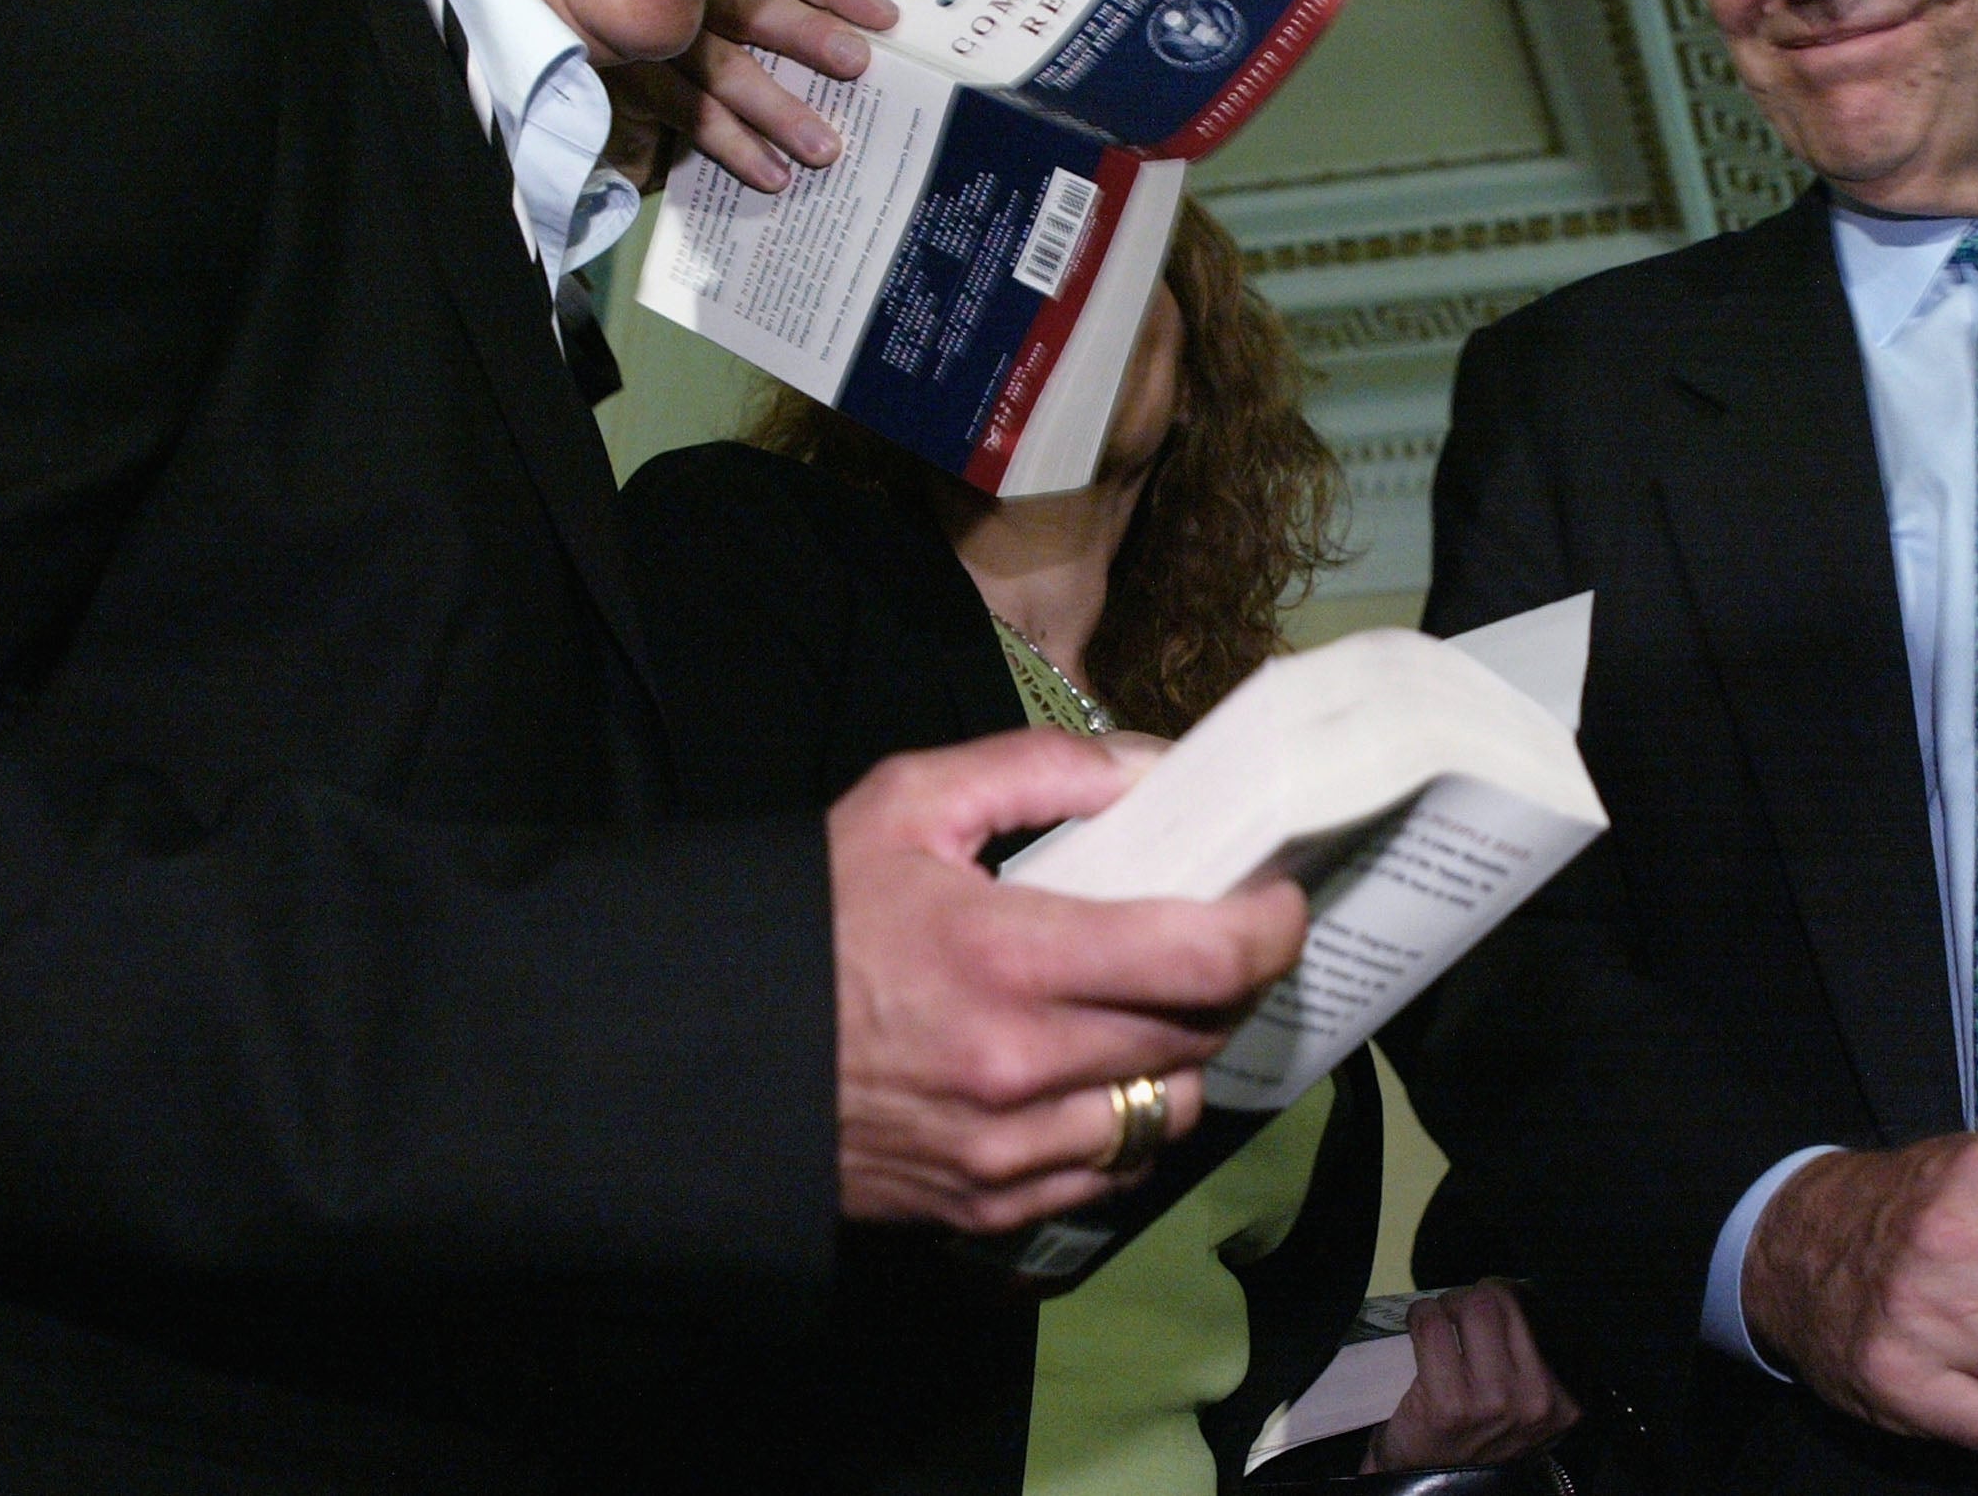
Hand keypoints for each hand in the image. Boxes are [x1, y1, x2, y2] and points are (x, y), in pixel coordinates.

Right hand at [599, 0, 898, 192]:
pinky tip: (773, 176)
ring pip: (726, 66)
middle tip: (856, 63)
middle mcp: (697, 3)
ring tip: (825, 150)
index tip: (887, 20)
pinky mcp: (634, 84)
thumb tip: (878, 93)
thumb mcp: (753, 73)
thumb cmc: (704, 100)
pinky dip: (736, 145)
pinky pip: (690, 113)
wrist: (623, 135)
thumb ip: (799, 69)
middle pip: (755, 5)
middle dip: (808, 33)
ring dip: (779, 109)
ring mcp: (660, 39)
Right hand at [827, 729, 1307, 1231]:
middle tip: (1215, 934)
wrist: (700, 1054)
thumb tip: (1152, 771)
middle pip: (1198, 1032)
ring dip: (1182, 1055)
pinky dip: (1125, 1122)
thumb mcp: (908, 802)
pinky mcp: (987, 1208)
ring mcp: (1007, 1152)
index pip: (1203, 958)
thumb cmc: (809, 916)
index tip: (1277, 896)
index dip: (1269, 928)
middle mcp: (1021, 1066)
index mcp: (1007, 956)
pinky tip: (1095, 1073)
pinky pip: (1110, 1172)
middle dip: (1230, 979)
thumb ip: (1040, 770)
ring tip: (1153, 1005)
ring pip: (1166, 1112)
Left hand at [1362, 1280, 1581, 1471]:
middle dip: (1472, 1297)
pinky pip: (1432, 1326)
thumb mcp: (1523, 1407)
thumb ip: (1529, 1359)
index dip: (1507, 1295)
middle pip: (1503, 1301)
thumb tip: (1514, 1287)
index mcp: (1563, 1400)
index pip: (1538, 1312)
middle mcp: (1536, 1400)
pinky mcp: (1449, 1403)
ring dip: (1445, 1305)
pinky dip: (1419, 1316)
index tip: (1489, 1303)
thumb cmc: (1476, 1438)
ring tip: (1438, 1321)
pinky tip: (1417, 1328)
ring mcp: (1494, 1402)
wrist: (1433, 1489)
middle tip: (1457, 1312)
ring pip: (1471, 1306)